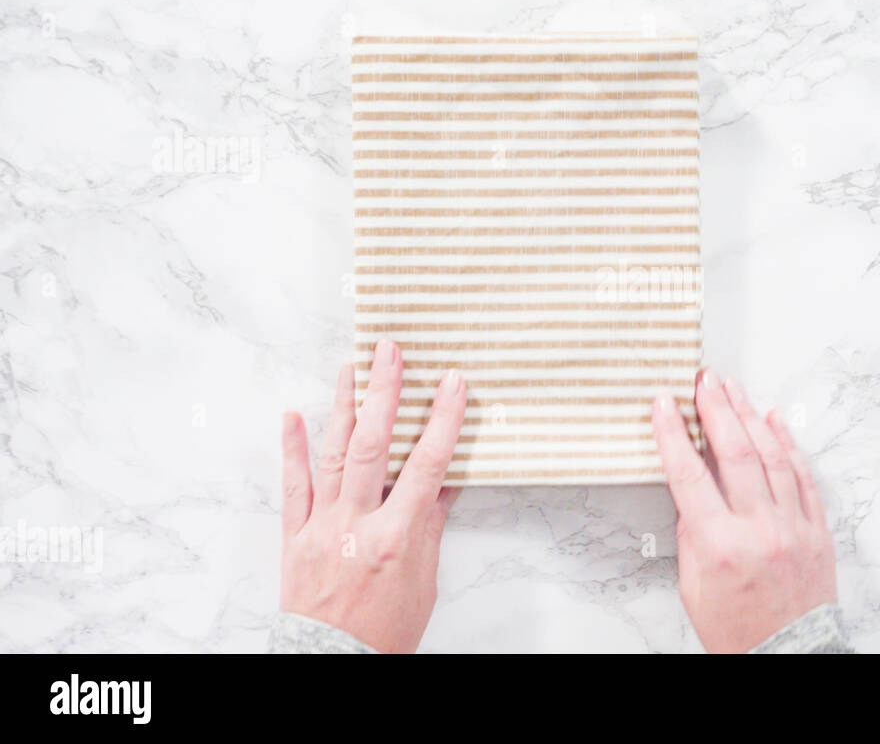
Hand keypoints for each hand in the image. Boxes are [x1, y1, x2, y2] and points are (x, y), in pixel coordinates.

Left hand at [279, 340, 466, 652]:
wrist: (332, 662)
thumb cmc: (384, 631)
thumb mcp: (422, 580)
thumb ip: (430, 526)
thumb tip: (443, 482)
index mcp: (396, 537)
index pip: (425, 466)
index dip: (442, 421)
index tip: (453, 383)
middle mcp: (356, 525)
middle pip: (372, 446)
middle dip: (384, 394)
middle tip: (391, 350)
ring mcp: (321, 527)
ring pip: (332, 455)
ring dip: (342, 406)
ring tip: (352, 366)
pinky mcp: (295, 536)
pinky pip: (292, 486)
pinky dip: (292, 448)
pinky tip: (294, 414)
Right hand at [651, 368, 836, 652]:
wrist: (790, 656)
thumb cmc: (738, 631)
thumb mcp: (694, 588)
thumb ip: (692, 535)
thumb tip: (692, 491)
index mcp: (721, 547)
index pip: (690, 475)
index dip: (674, 434)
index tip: (663, 404)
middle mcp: (760, 530)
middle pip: (736, 453)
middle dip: (716, 409)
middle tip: (703, 380)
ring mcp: (793, 527)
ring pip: (772, 456)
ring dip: (749, 416)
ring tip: (732, 388)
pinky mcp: (817, 530)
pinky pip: (803, 476)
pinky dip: (788, 443)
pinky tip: (773, 419)